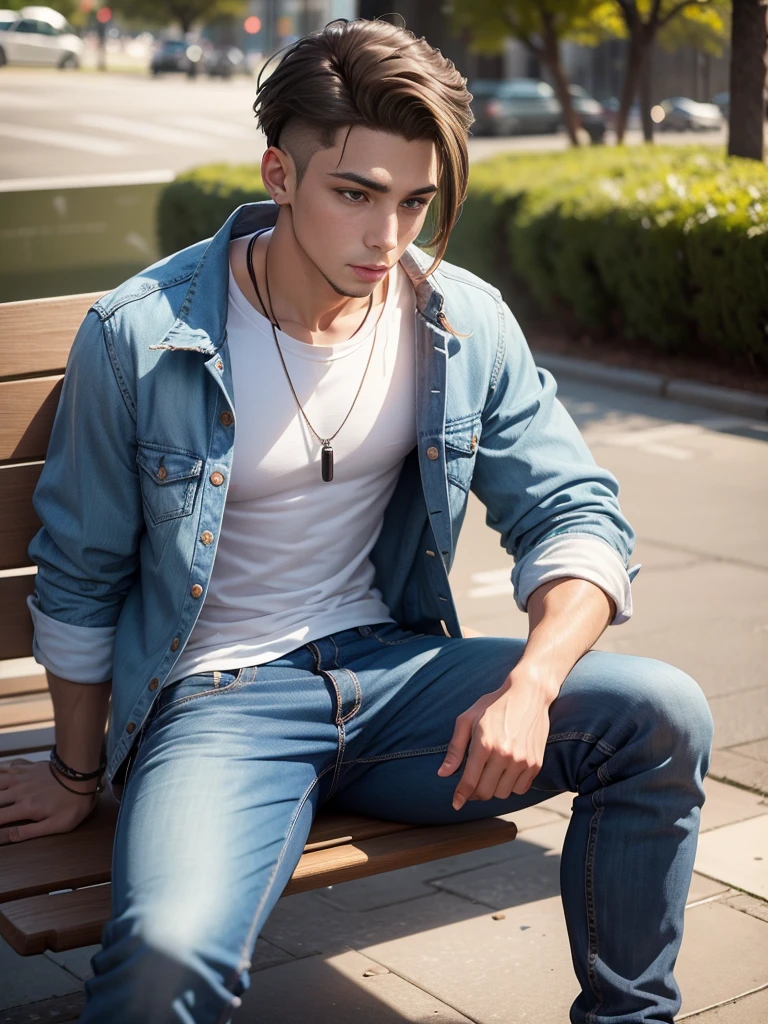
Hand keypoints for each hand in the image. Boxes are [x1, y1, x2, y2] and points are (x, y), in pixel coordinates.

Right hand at [0, 758, 99, 843]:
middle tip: (1, 811)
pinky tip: (1, 773)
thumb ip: (27, 832)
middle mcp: (18, 791)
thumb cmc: (72, 804)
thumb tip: (4, 838)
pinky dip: (1, 769)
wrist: (81, 775)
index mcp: (24, 808)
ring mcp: (22, 777)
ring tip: (0, 796)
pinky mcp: (29, 767)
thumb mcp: (54, 825)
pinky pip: (9, 765)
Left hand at [437, 670, 555, 810]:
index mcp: (484, 744)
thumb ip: (455, 748)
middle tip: (472, 784)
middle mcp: (504, 755)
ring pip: (503, 794)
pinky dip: (511, 786)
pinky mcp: (536, 763)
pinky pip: (520, 789)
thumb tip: (443, 773)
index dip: (460, 796)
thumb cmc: (494, 705)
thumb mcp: (467, 720)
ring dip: (494, 789)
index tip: (456, 803)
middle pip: (485, 792)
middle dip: (475, 792)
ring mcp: (522, 761)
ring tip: (490, 774)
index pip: (470, 782)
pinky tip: (506, 773)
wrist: (529, 694)